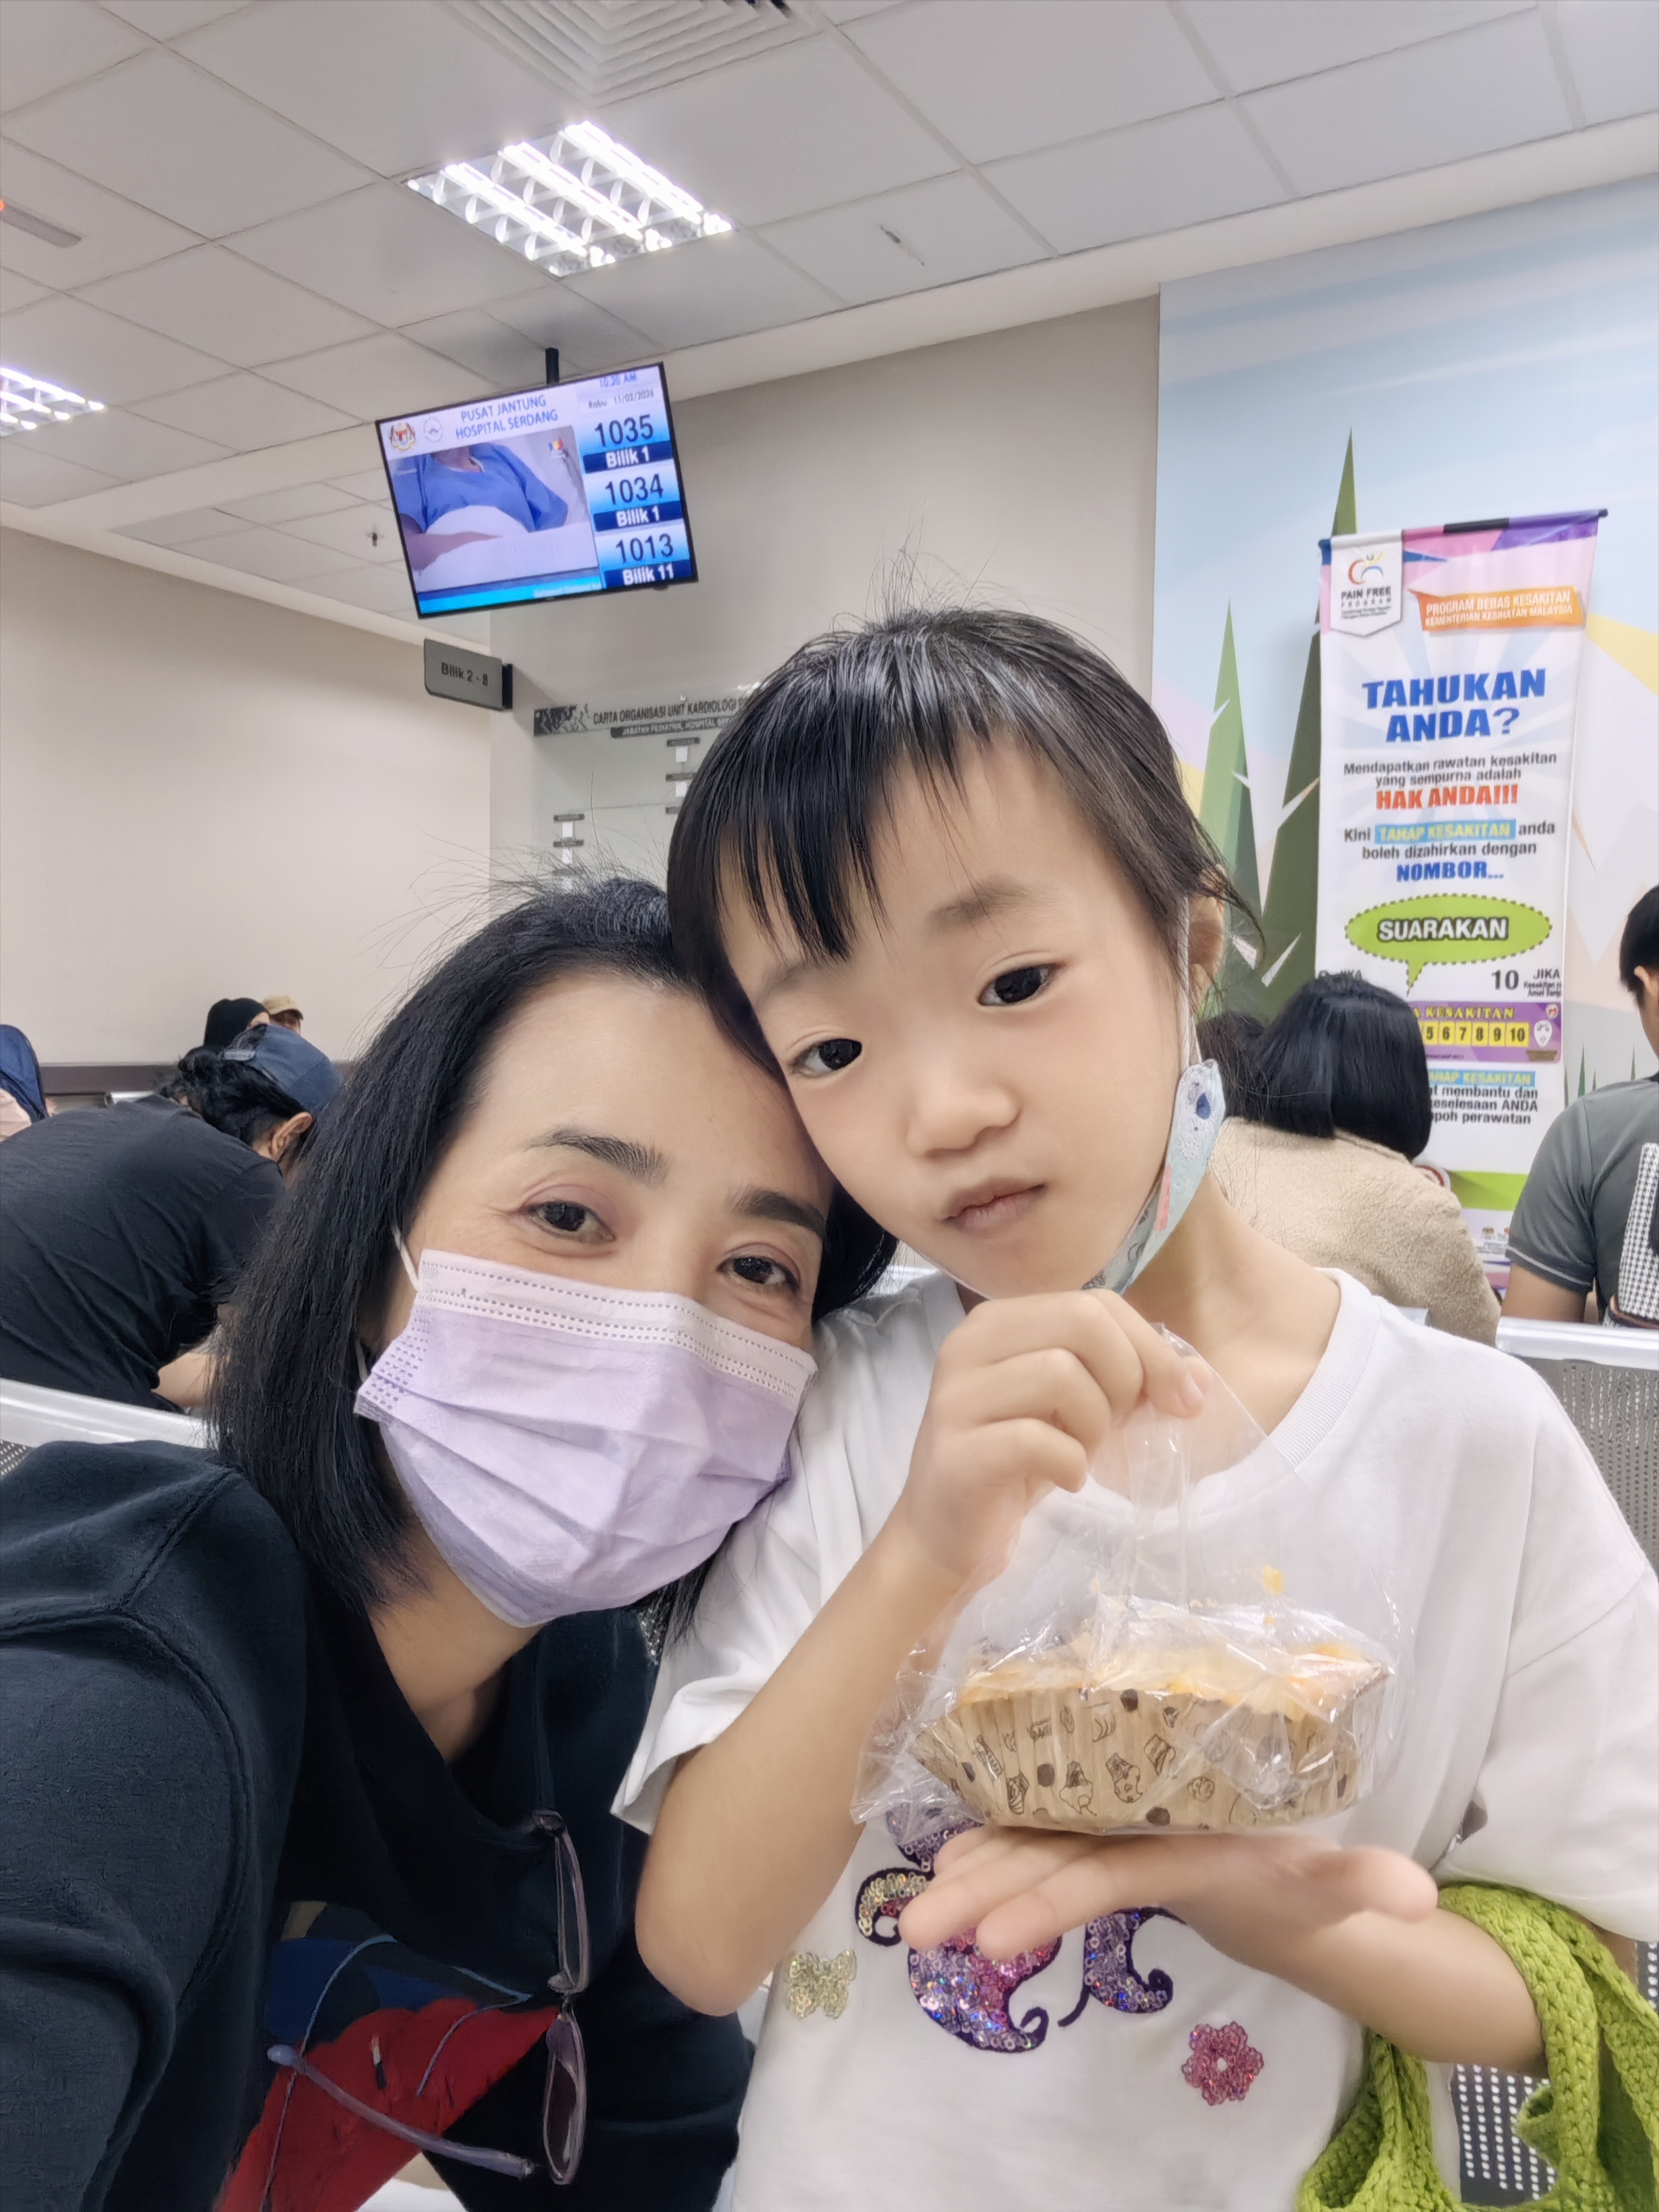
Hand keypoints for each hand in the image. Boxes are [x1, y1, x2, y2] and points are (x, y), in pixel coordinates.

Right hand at [886, 1289, 1205, 1587]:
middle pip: (1080, 1322)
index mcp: (1001, 1322)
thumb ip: (1133, 1384)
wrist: (948, 1535)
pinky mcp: (955, 1453)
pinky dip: (1070, 1464)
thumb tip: (1201, 1380)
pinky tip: (1066, 1479)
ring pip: (1058, 1373)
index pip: (1096, 1303)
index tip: (1181, 1401)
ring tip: (1083, 1452)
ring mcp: (956, 1396)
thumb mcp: (1080, 1412)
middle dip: (1124, 1378)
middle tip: (1117, 1426)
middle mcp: (969, 1344)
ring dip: (1094, 1424)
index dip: (1152, 1348)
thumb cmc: (1018, 1464)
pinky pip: (1035, 1440)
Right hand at [899, 1825, 1435, 1965]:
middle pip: (1044, 1851)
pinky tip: (944, 1878)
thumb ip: (1361, 1884)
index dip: (1046, 1898)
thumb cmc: (1293, 1870)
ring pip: (1023, 1847)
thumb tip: (1419, 1894)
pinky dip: (984, 1862)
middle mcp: (1125, 1816)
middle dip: (980, 1891)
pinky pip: (1026, 1847)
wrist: (1270, 1851)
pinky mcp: (1085, 1840)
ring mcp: (1099, 1826)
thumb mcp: (1326, 1884)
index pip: (1099, 1866)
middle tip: (916, 1932)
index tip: (993, 1939)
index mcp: (1171, 1827)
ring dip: (969, 1880)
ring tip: (913, 1918)